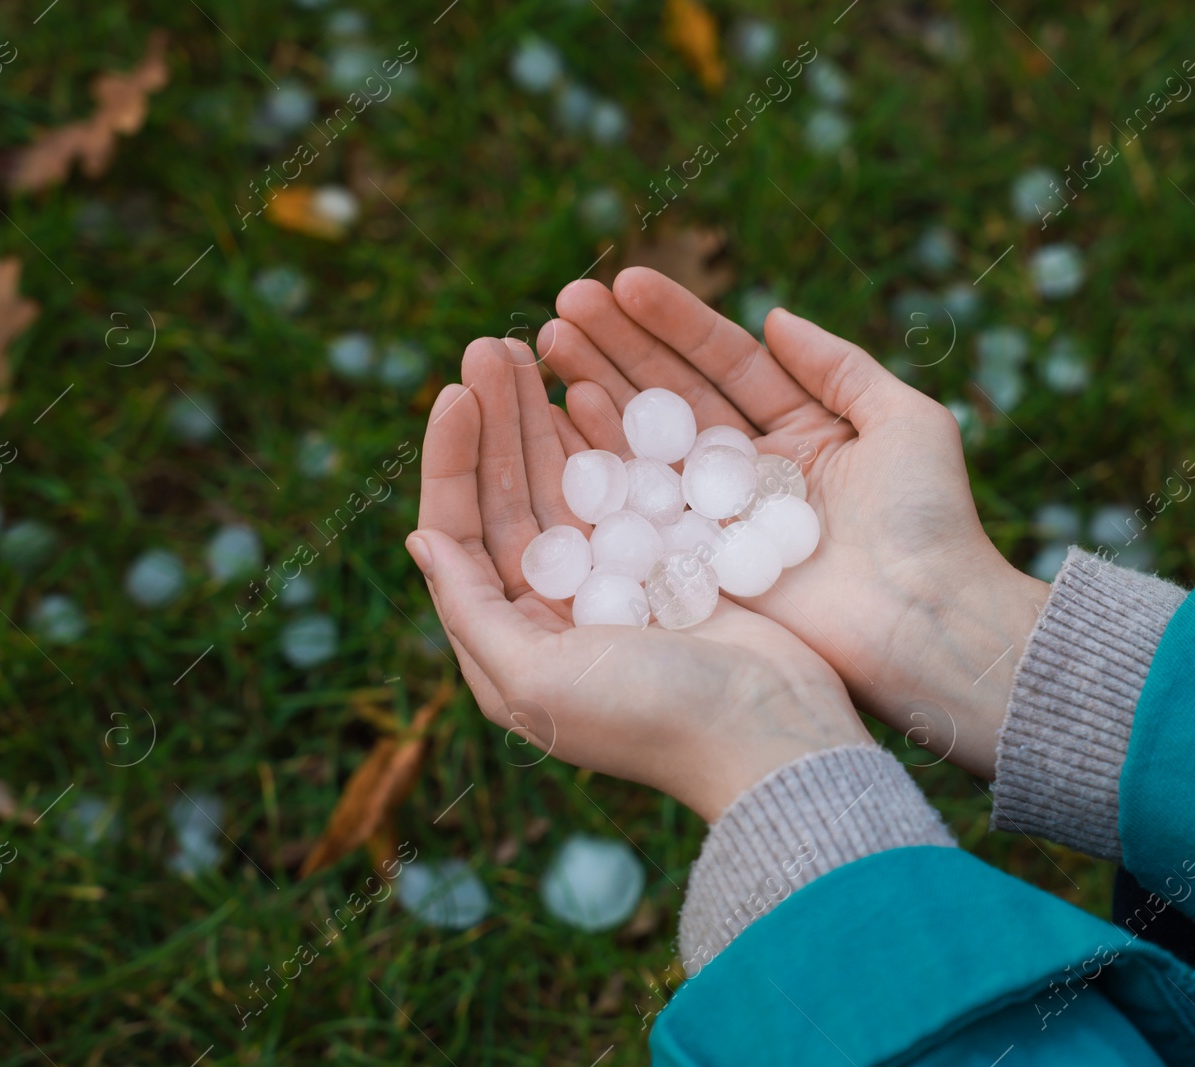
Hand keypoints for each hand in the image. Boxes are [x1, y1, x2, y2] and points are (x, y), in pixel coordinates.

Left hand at [406, 337, 871, 820]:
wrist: (771, 739)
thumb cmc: (650, 720)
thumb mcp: (534, 682)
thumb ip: (471, 612)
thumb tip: (422, 540)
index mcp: (512, 635)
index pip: (461, 529)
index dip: (453, 459)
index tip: (457, 392)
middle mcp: (556, 603)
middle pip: (511, 491)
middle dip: (499, 417)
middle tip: (492, 343)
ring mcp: (616, 575)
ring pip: (566, 476)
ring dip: (545, 412)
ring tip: (533, 343)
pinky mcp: (672, 557)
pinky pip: (627, 480)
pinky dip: (609, 433)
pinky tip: (593, 385)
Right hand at [539, 270, 1050, 779]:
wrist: (926, 624)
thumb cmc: (929, 522)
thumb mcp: (906, 423)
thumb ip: (841, 366)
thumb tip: (775, 315)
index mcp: (801, 431)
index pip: (725, 362)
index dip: (674, 321)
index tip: (624, 281)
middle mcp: (751, 470)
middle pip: (674, 395)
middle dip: (619, 348)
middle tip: (563, 306)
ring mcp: (720, 517)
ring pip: (648, 441)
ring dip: (598, 389)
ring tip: (548, 343)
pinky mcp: (699, 563)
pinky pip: (642, 502)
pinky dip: (603, 457)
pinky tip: (566, 408)